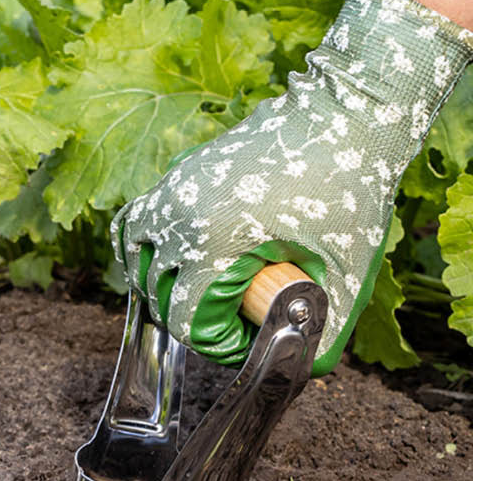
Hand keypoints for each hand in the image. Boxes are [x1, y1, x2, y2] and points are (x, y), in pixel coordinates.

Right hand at [112, 0, 472, 375]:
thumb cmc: (347, 188)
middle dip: (186, 314)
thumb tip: (307, 364)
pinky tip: (168, 256)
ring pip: (132, 252)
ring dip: (153, 280)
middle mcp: (180, 215)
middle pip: (155, 290)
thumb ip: (328, 325)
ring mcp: (173, 189)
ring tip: (187, 292)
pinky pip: (136, 218)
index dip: (216, 342)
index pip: (184, 318)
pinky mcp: (178, 174)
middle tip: (229, 318)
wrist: (343, 116)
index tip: (248, 337)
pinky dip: (143, 244)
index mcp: (213, 241)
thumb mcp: (344, 269)